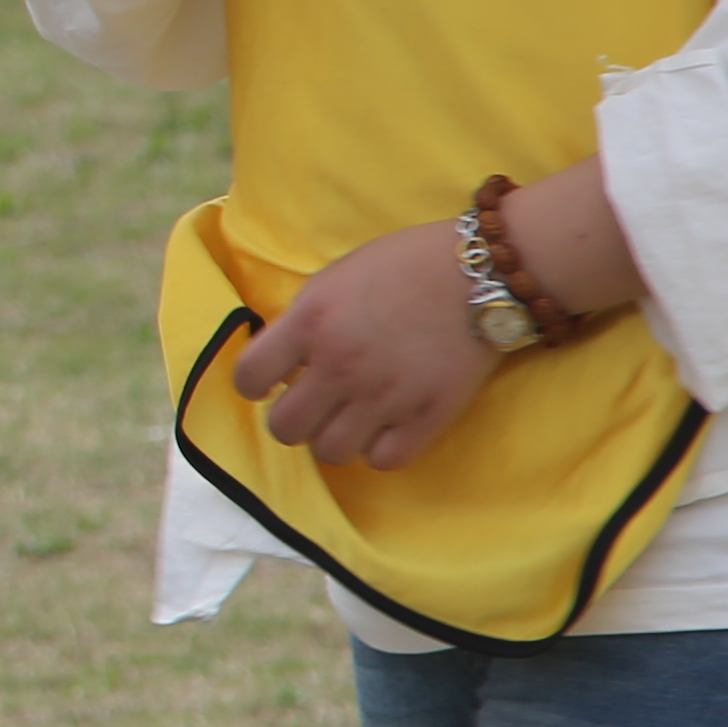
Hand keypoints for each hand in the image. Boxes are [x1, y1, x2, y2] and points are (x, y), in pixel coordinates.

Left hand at [232, 221, 497, 469]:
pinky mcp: (428, 416)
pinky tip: (385, 428)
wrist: (478, 272)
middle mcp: (340, 365)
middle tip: (311, 406)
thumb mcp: (332, 280)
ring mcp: (384, 395)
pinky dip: (379, 450)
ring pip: (331, 452)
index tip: (268, 384)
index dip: (254, 385)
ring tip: (348, 419)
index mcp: (310, 324)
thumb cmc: (401, 266)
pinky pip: (384, 461)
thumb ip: (302, 322)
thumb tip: (282, 363)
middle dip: (291, 421)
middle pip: (285, 428)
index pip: (248, 377)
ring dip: (333, 438)